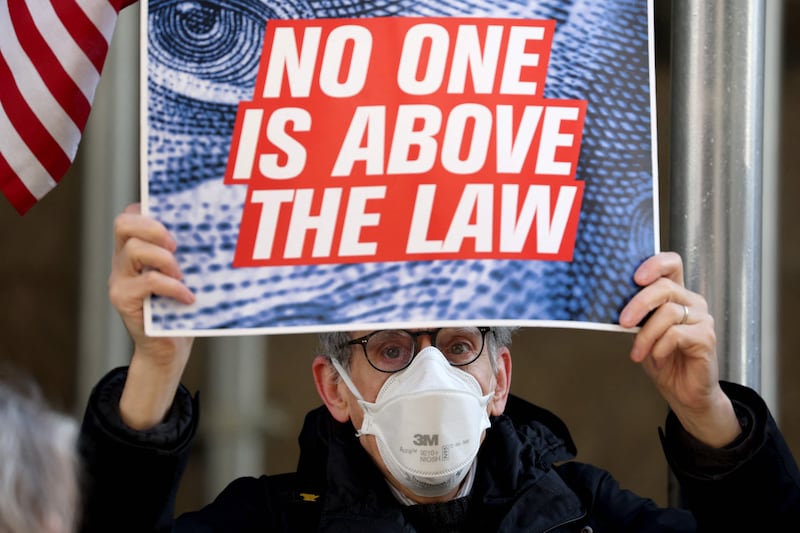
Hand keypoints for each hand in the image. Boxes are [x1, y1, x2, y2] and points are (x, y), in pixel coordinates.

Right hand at [110, 203, 194, 428]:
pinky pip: (146, 282)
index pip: (132, 214)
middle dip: (153, 227)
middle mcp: (122, 260)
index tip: (177, 220)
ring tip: (182, 273)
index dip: (150, 210)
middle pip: (124, 224)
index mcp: (137, 248)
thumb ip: (190, 255)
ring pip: (133, 249)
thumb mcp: (188, 275)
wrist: (168, 348)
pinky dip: (171, 287)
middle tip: (176, 245)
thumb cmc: (183, 307)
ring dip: (164, 258)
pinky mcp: (122, 300)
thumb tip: (220, 231)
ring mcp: (119, 279)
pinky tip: (188, 297)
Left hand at [619, 252, 740, 446]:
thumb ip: (636, 314)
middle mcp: (691, 302)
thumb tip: (612, 299)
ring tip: (638, 353)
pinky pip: (676, 334)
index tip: (635, 277)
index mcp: (676, 295)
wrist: (684, 392)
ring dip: (646, 335)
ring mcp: (702, 319)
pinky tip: (657, 357)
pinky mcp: (706, 337)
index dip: (655, 264)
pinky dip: (660, 347)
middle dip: (638, 304)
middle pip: (664, 287)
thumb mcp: (642, 332)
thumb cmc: (663, 360)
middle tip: (623, 322)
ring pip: (667, 313)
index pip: (671, 264)